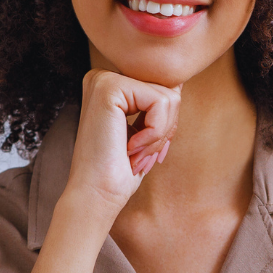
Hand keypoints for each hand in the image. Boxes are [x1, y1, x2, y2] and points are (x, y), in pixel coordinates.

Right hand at [64, 68, 179, 213]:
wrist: (95, 195)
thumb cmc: (119, 171)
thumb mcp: (145, 132)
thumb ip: (157, 104)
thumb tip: (178, 82)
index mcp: (110, 86)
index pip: (163, 91)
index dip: (164, 126)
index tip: (145, 151)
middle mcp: (103, 76)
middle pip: (169, 91)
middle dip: (164, 130)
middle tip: (139, 155)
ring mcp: (104, 79)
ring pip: (169, 97)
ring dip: (158, 136)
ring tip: (134, 154)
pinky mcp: (109, 87)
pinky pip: (160, 102)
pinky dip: (155, 133)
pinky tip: (130, 148)